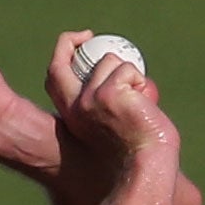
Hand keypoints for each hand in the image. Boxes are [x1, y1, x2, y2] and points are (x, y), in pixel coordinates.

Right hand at [45, 32, 175, 159]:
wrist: (148, 168)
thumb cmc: (137, 154)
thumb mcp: (113, 127)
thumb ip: (105, 108)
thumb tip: (115, 82)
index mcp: (72, 117)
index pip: (56, 76)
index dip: (64, 51)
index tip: (81, 40)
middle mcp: (75, 107)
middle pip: (65, 62)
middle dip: (72, 41)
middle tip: (89, 36)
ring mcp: (90, 100)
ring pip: (110, 62)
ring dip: (128, 73)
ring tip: (138, 99)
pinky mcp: (109, 94)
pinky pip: (128, 70)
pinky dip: (141, 82)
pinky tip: (145, 104)